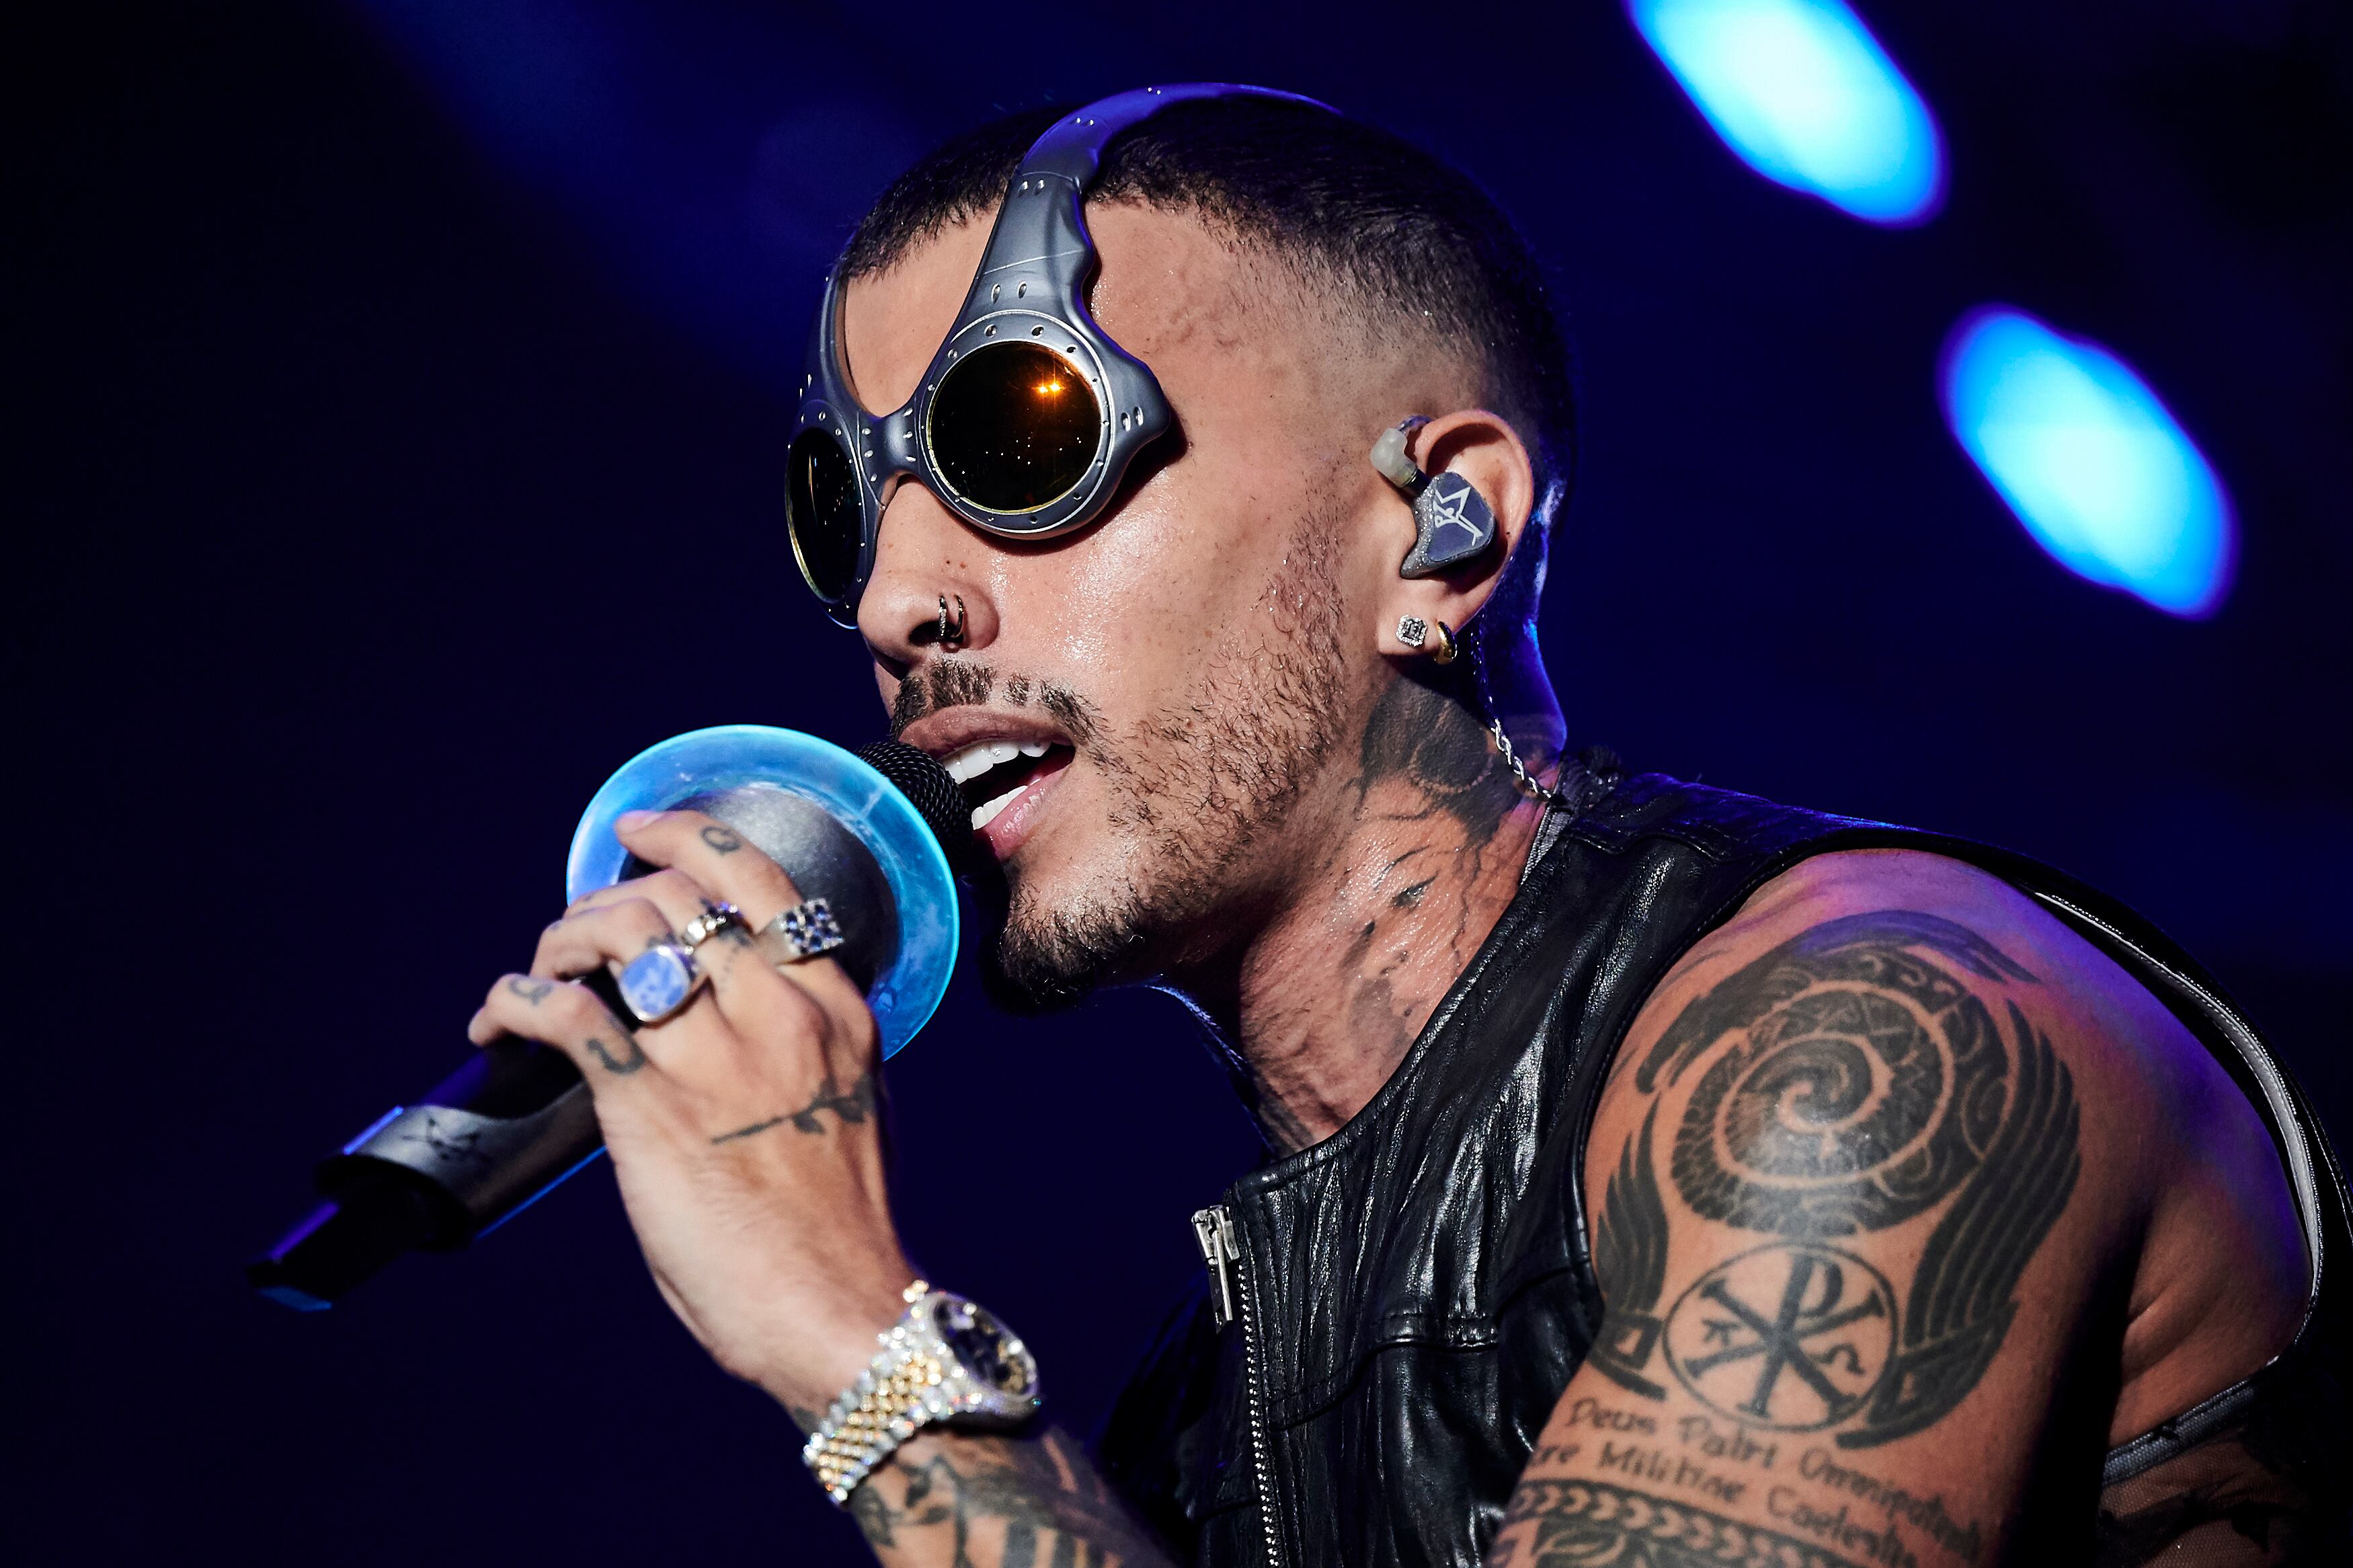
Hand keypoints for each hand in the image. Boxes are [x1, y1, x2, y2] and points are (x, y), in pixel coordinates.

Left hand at [467, 808, 913, 1418]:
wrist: (842, 1313)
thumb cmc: (841, 1228)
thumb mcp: (852, 1101)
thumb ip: (804, 1043)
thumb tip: (738, 1019)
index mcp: (836, 1009)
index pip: (764, 882)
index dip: (692, 836)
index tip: (643, 828)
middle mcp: (781, 1015)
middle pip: (677, 894)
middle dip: (606, 896)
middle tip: (574, 930)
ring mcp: (716, 1059)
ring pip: (621, 933)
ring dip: (559, 938)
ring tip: (538, 971)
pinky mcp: (651, 1111)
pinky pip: (568, 1015)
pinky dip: (519, 1001)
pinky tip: (502, 1019)